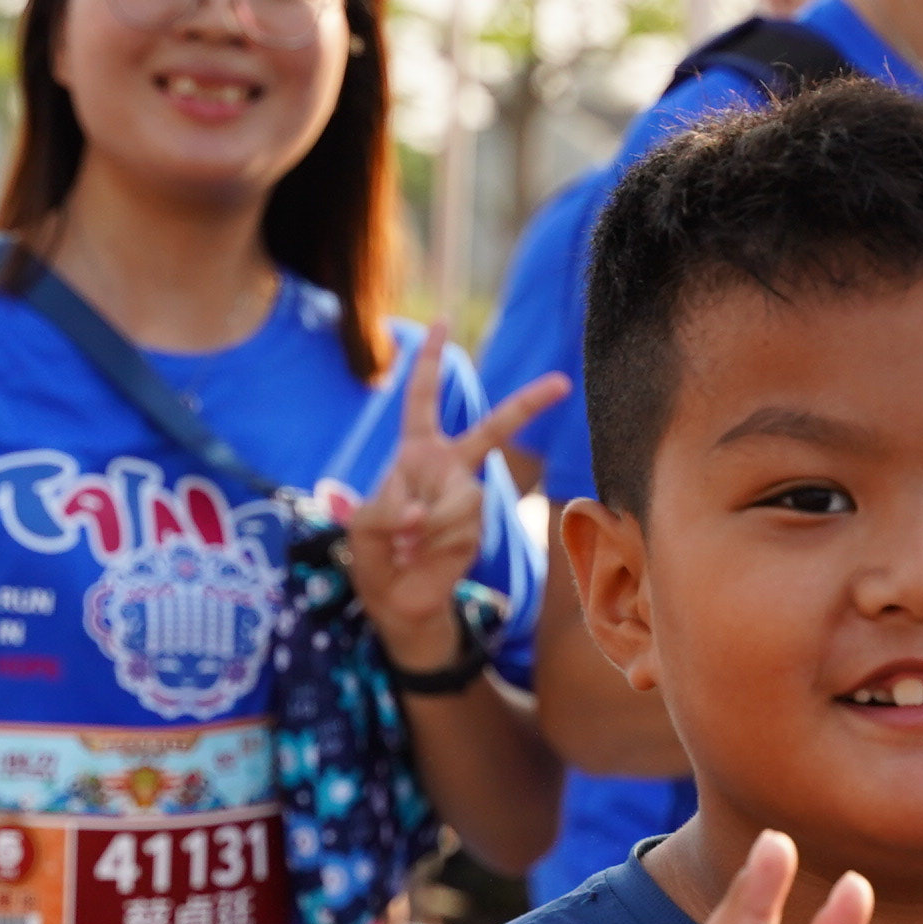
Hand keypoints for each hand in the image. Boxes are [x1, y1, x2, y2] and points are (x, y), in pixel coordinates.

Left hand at [353, 342, 568, 670]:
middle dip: (525, 405)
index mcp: (415, 452)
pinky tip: (420, 553)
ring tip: (405, 543)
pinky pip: (460, 524)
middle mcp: (447, 467)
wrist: (397, 600)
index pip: (423, 399)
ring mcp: (467, 498)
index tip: (442, 323)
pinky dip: (434, 539)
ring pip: (461, 496)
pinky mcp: (477, 529)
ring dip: (428, 522)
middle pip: (490, 430)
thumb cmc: (374, 555)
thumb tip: (418, 515)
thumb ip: (385, 510)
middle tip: (561, 383)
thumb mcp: (361, 524)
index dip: (428, 361)